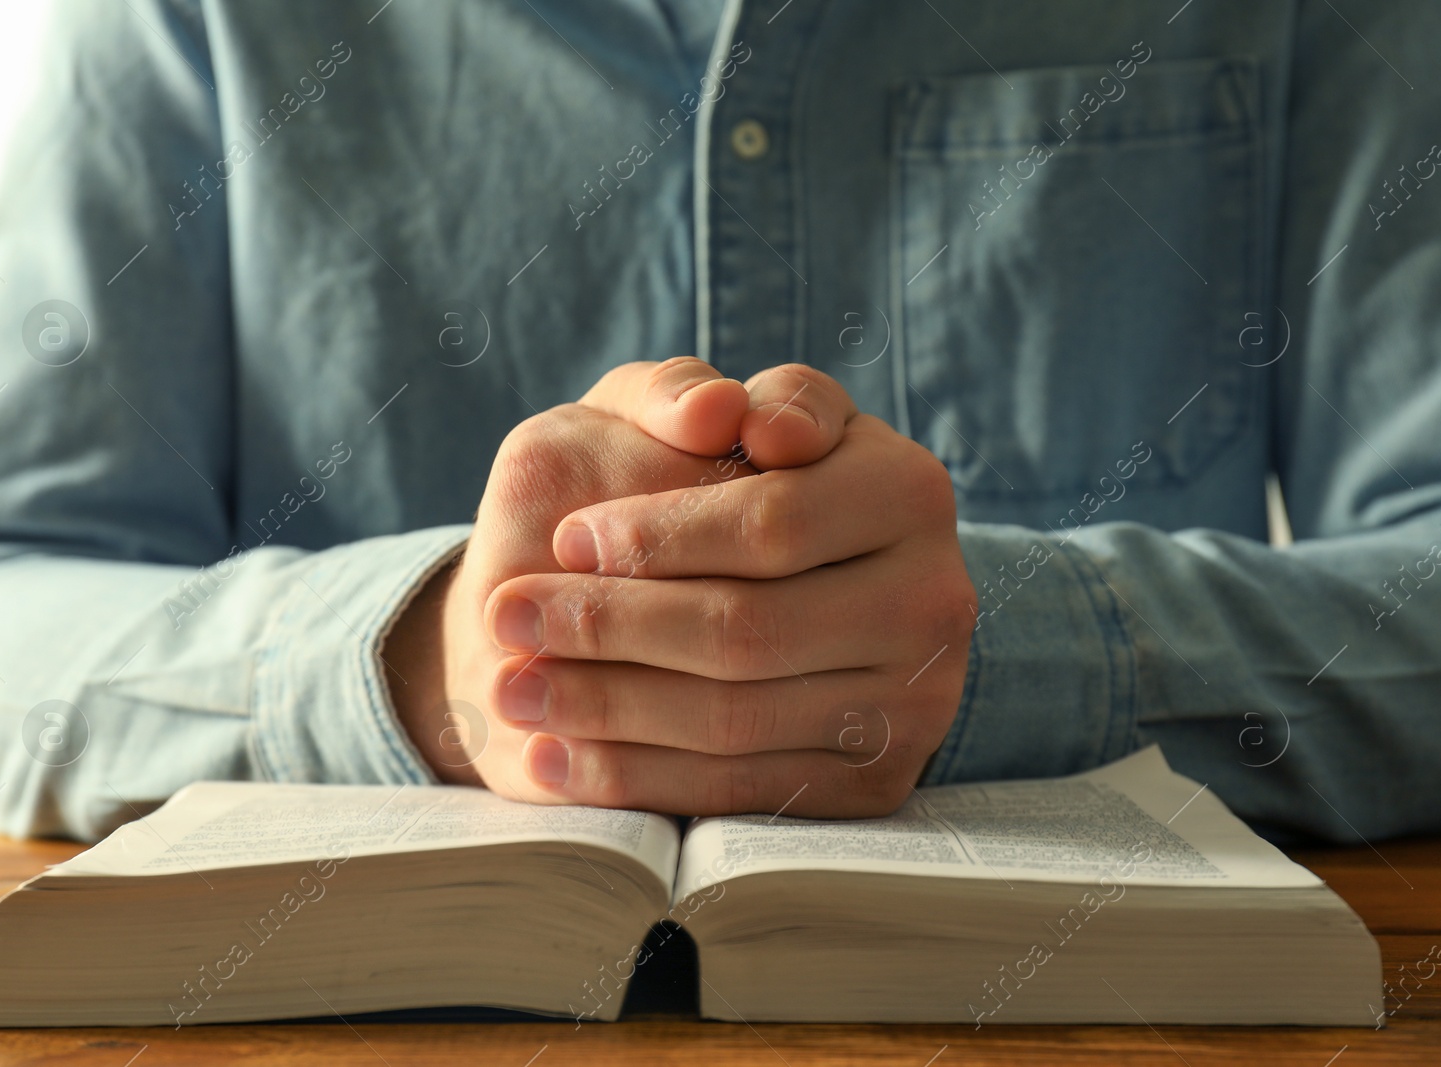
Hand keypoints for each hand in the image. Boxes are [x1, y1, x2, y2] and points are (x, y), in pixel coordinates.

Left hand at [484, 367, 976, 818]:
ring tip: (511, 689)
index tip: (565, 539)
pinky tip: (553, 756)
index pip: (774, 522)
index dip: (661, 536)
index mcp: (907, 488)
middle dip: (611, 628)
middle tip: (508, 620)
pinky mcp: (874, 783)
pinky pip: (741, 793)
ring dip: (607, 709)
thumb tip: (714, 412)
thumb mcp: (686, 415)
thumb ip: (681, 391)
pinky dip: (636, 778)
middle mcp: (932, 598)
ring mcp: (916, 702)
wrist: (758, 591)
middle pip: (749, 630)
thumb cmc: (704, 486)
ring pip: (736, 719)